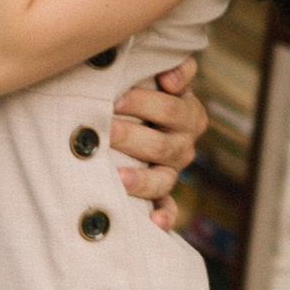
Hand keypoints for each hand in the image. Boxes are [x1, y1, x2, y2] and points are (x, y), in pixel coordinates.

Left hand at [107, 58, 205, 230]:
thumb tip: (170, 77)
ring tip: (118, 176)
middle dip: (130, 136)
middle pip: (162, 143)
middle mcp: (183, 143)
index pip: (171, 108)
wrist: (129, 116)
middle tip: (103, 130)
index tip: (117, 100)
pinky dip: (164, 217)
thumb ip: (172, 66)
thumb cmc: (137, 89)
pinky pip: (169, 209)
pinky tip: (155, 223)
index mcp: (186, 112)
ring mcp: (173, 170)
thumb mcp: (155, 72)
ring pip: (163, 178)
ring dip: (142, 179)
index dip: (145, 104)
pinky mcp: (163, 195)